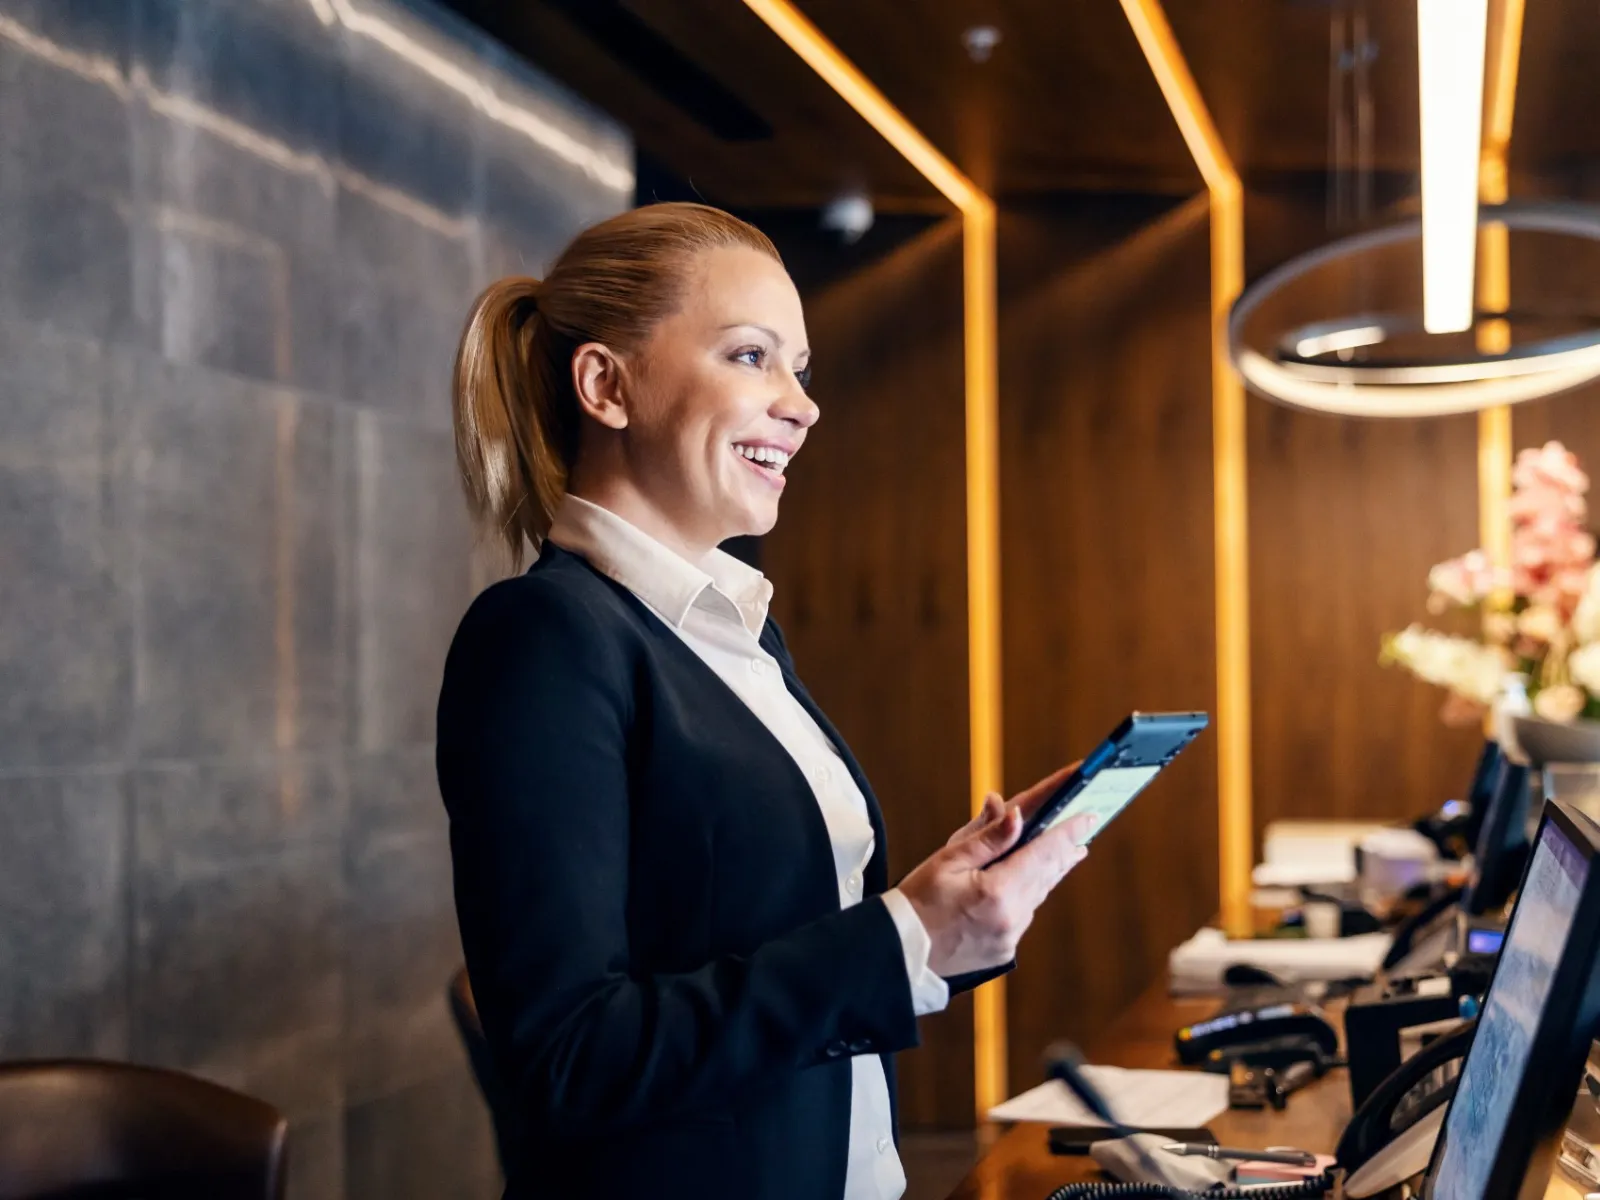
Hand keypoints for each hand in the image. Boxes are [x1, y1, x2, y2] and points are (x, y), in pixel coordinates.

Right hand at [900, 765, 1093, 977]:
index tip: (1088, 815)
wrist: (900, 954)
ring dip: (1050, 870)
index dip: (1068, 831)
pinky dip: (1030, 893)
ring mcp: (1010, 937)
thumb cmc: (916, 902)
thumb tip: (1016, 814)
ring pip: (1039, 894)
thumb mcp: (946, 861)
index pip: (1044, 853)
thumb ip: (986, 838)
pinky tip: (1030, 881)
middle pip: (1048, 874)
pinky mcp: (1004, 950)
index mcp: (997, 891)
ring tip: (1065, 851)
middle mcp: (1011, 917)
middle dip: (1066, 848)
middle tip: (1084, 828)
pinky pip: (1024, 914)